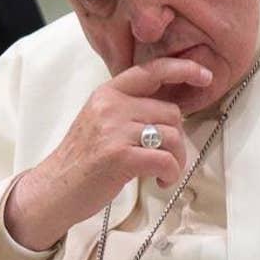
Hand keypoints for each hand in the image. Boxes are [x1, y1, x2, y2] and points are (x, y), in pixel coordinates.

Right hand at [4, 57, 212, 249]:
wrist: (53, 189)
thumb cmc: (83, 159)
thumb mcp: (101, 121)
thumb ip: (131, 109)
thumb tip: (171, 110)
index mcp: (108, 93)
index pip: (151, 70)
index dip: (183, 69)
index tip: (205, 75)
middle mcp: (111, 105)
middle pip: (171, 112)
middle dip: (178, 138)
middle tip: (168, 158)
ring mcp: (114, 130)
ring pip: (173, 135)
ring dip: (177, 159)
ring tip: (163, 173)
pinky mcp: (120, 156)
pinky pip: (166, 160)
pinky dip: (171, 174)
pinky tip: (161, 182)